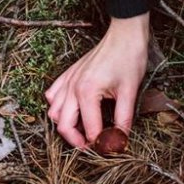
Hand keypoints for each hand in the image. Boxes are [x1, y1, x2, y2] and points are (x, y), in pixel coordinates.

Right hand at [45, 14, 149, 148]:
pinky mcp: (68, 74)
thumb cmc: (128, 57)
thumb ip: (124, 119)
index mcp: (87, 92)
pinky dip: (58, 106)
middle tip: (92, 146)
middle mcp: (72, 87)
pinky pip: (53, 95)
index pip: (90, 129)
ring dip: (65, 125)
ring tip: (82, 131)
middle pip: (63, 125)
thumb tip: (121, 139)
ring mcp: (67, 80)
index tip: (110, 149)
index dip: (100, 144)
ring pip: (54, 112)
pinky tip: (71, 110)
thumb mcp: (130, 91)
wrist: (124, 34)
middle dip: (76, 141)